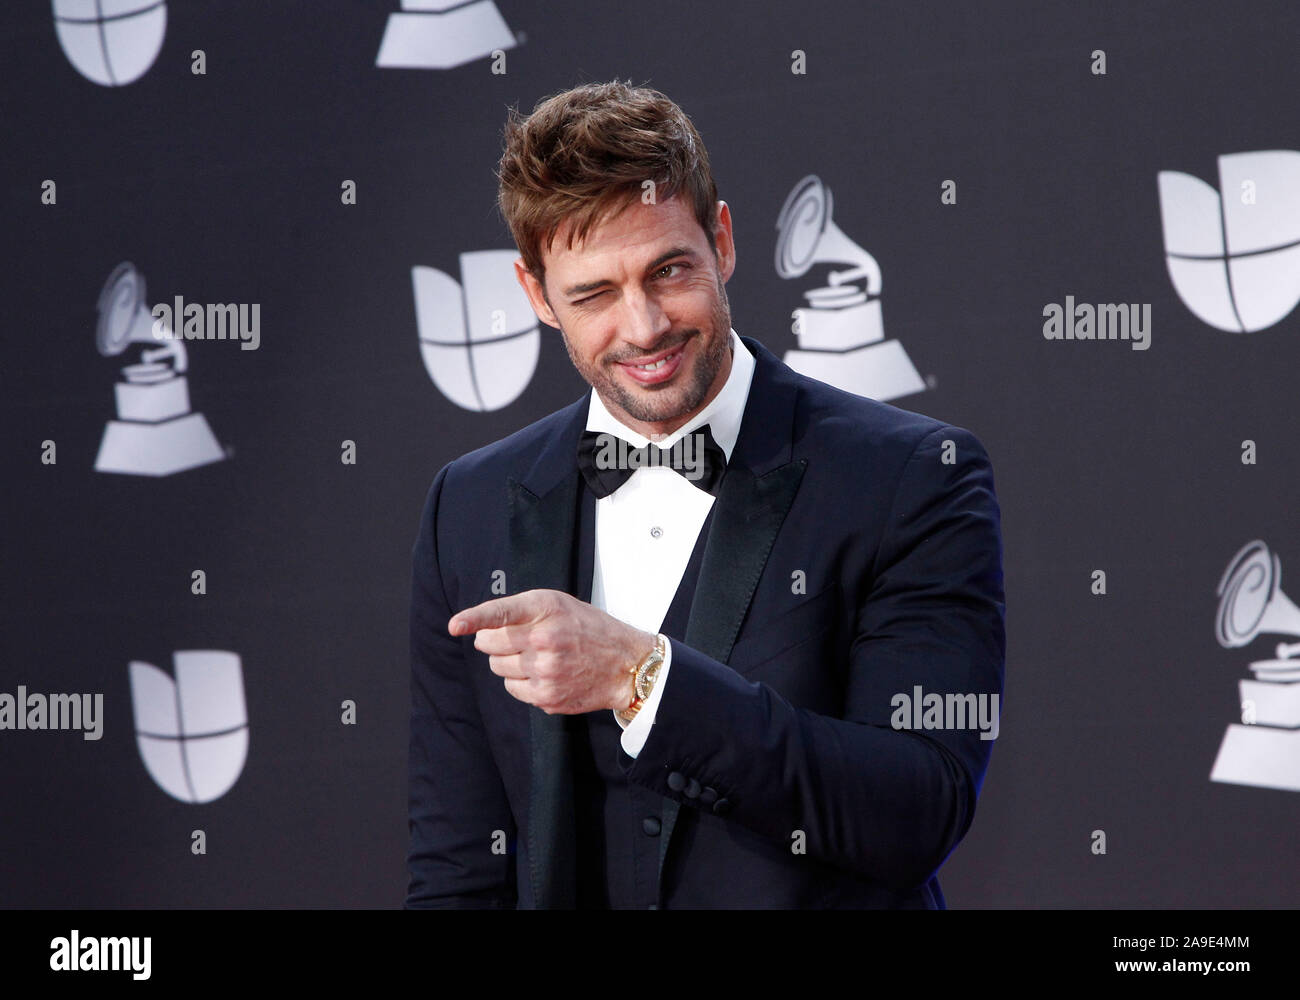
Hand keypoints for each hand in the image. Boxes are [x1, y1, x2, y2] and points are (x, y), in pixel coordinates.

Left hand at [449, 589, 655, 714]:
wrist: (624, 663)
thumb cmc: (588, 629)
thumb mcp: (559, 605)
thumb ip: (523, 611)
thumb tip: (482, 628)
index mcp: (546, 610)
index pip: (502, 613)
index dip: (474, 618)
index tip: (455, 625)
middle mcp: (544, 640)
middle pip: (490, 644)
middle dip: (494, 640)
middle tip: (517, 639)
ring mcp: (545, 671)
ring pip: (497, 668)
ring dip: (507, 661)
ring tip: (535, 656)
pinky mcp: (546, 697)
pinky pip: (512, 689)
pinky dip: (520, 681)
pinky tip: (543, 673)